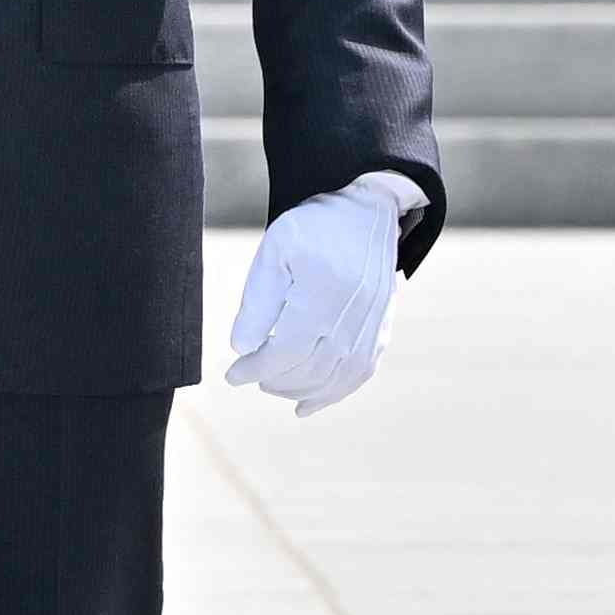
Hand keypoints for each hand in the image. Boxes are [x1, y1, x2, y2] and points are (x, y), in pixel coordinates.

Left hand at [220, 179, 408, 414]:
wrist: (365, 209)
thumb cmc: (314, 227)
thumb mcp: (276, 250)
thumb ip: (258, 300)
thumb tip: (243, 348)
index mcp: (324, 294)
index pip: (286, 352)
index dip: (256, 370)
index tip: (232, 375)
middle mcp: (354, 316)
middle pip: (310, 371)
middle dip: (274, 381)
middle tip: (251, 375)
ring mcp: (372, 325)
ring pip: (336, 379)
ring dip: (300, 392)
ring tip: (273, 386)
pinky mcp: (382, 328)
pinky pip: (360, 373)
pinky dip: (334, 394)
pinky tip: (307, 405)